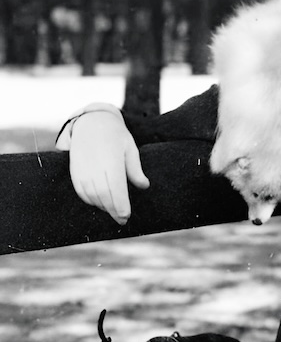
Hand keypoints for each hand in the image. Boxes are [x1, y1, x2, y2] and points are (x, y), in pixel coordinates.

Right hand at [68, 107, 149, 224]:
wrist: (90, 122)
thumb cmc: (115, 135)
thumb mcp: (130, 148)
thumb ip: (135, 169)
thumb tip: (144, 186)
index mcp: (111, 161)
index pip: (116, 189)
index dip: (120, 205)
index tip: (126, 216)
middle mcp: (95, 166)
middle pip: (104, 196)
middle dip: (113, 211)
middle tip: (122, 220)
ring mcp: (82, 169)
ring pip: (92, 196)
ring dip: (103, 207)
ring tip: (113, 212)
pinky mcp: (74, 171)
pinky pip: (81, 191)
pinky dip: (90, 200)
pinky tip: (100, 204)